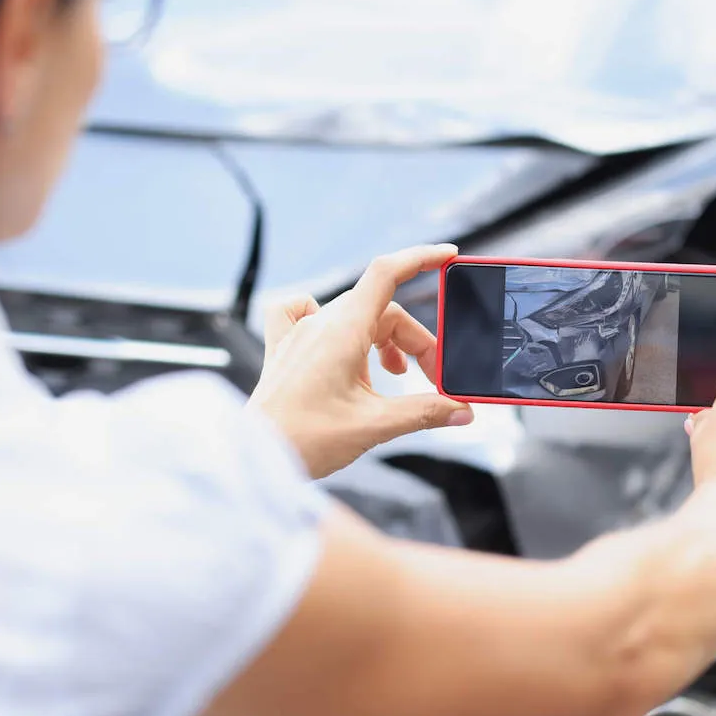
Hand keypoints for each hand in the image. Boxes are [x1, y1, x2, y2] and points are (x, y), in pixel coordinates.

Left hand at [250, 245, 473, 477]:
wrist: (254, 458)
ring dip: (384, 341)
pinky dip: (330, 321)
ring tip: (396, 375)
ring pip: (355, 317)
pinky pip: (305, 314)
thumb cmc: (304, 440)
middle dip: (414, 340)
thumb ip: (424, 413)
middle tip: (432, 377)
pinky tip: (337, 341)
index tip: (448, 256)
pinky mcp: (284, 351)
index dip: (421, 258)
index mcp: (342, 331)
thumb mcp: (375, 425)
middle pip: (382, 311)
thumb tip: (461, 411)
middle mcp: (319, 325)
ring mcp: (299, 335)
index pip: (386, 274)